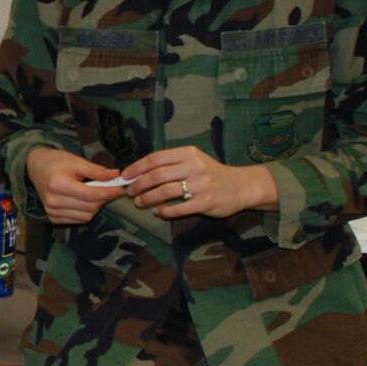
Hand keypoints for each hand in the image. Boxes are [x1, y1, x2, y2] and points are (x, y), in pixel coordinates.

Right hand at [25, 147, 127, 225]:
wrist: (37, 168)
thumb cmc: (56, 162)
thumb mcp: (77, 161)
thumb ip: (97, 171)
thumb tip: (116, 176)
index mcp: (58, 185)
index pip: (90, 195)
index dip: (109, 192)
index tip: (120, 188)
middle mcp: (53, 201)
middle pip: (90, 207)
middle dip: (103, 198)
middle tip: (109, 188)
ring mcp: (52, 211)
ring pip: (87, 216)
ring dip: (95, 206)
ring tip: (93, 192)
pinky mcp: (53, 217)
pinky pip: (78, 220)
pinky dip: (86, 212)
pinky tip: (83, 200)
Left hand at [120, 148, 277, 219]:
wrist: (242, 186)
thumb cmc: (211, 173)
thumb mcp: (193, 160)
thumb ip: (170, 164)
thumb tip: (138, 172)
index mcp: (188, 153)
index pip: (156, 158)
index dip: (136, 167)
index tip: (124, 176)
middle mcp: (195, 167)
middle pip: (157, 175)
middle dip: (138, 184)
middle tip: (130, 192)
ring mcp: (201, 185)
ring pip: (165, 191)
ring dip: (148, 198)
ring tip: (140, 203)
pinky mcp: (206, 202)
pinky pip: (178, 208)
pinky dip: (164, 211)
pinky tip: (158, 212)